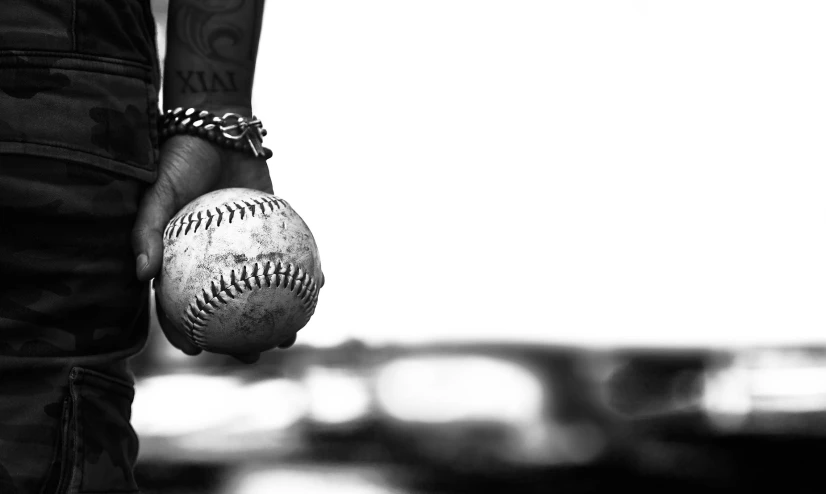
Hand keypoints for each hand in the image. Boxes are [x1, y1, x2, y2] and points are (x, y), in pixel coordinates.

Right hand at [131, 118, 289, 362]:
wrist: (219, 130)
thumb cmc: (181, 159)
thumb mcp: (159, 190)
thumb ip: (148, 228)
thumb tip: (141, 273)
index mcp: (182, 261)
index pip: (178, 307)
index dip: (184, 333)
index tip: (197, 351)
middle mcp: (214, 263)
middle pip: (226, 312)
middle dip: (240, 340)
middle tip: (254, 355)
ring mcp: (247, 252)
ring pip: (263, 293)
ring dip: (279, 315)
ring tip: (293, 332)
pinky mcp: (274, 234)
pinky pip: (290, 259)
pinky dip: (304, 272)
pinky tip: (320, 284)